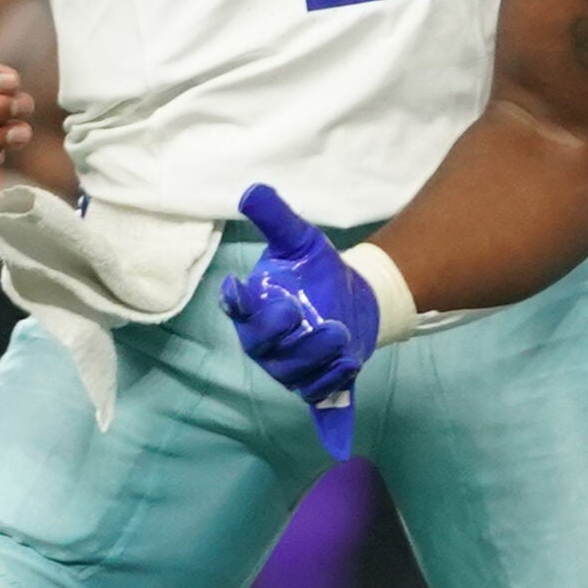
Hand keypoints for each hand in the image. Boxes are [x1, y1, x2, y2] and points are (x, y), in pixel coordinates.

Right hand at [218, 183, 380, 459]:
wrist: (352, 296)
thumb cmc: (315, 268)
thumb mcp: (299, 238)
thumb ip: (276, 217)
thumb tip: (252, 190)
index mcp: (253, 307)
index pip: (236, 307)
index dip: (235, 300)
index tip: (237, 286)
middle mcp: (264, 342)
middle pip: (266, 347)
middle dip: (284, 335)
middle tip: (305, 314)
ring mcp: (289, 368)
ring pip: (295, 374)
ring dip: (317, 360)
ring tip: (342, 337)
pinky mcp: (316, 383)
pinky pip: (319, 397)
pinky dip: (332, 394)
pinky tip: (348, 378)